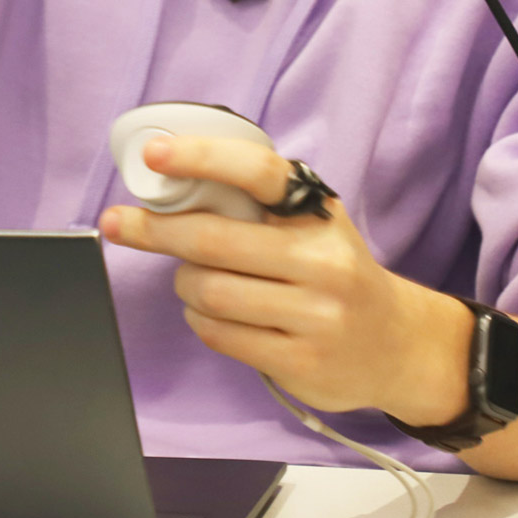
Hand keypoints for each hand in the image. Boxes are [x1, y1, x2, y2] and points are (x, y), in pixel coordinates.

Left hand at [100, 134, 472, 422]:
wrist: (395, 344)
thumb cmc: (332, 268)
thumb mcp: (311, 222)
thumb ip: (256, 202)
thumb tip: (171, 180)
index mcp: (317, 212)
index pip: (257, 172)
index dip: (202, 157)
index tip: (156, 155)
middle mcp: (322, 260)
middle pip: (213, 240)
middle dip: (156, 230)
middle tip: (121, 224)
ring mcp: (316, 316)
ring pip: (210, 292)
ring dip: (184, 283)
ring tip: (191, 279)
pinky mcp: (303, 363)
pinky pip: (220, 335)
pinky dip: (200, 320)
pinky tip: (212, 313)